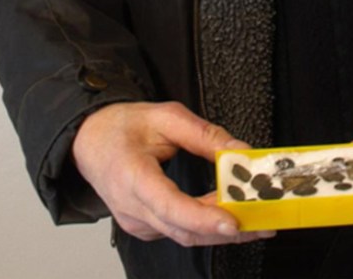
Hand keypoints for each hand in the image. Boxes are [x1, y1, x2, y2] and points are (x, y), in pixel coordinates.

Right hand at [71, 101, 273, 245]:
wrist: (89, 140)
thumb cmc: (121, 127)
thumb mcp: (165, 116)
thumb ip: (204, 134)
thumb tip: (239, 152)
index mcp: (132, 177)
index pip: (171, 206)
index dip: (204, 218)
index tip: (233, 220)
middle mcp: (132, 208)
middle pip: (184, 230)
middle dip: (227, 230)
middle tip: (263, 223)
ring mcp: (137, 223)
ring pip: (184, 236)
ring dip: (221, 232)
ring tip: (256, 223)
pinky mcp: (145, 226)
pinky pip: (179, 232)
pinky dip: (206, 227)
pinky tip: (228, 216)